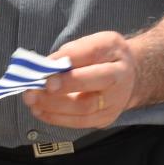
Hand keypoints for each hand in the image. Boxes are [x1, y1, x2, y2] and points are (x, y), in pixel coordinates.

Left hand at [23, 31, 137, 128]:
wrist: (132, 76)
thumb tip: (50, 64)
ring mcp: (112, 106)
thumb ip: (76, 50)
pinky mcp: (103, 120)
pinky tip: (39, 110)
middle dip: (60, 89)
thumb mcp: (98, 42)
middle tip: (35, 88)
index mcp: (117, 56)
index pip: (93, 56)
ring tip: (31, 98)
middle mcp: (119, 83)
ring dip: (52, 107)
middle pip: (90, 89)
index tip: (47, 64)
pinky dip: (55, 117)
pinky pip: (78, 122)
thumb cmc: (109, 56)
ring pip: (82, 111)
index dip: (70, 61)